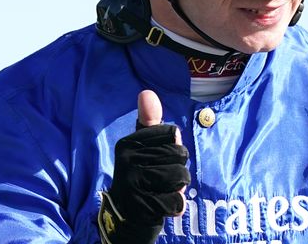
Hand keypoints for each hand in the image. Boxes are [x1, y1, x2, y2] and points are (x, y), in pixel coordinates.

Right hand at [98, 90, 190, 243]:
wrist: (125, 216)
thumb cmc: (141, 174)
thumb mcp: (143, 147)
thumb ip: (150, 122)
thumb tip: (147, 92)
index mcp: (128, 143)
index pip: (173, 134)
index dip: (174, 148)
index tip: (157, 158)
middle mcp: (127, 161)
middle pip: (180, 155)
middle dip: (179, 169)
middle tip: (161, 177)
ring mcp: (133, 184)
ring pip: (181, 177)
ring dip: (179, 187)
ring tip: (163, 189)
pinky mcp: (142, 206)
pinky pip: (177, 201)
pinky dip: (175, 205)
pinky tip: (162, 204)